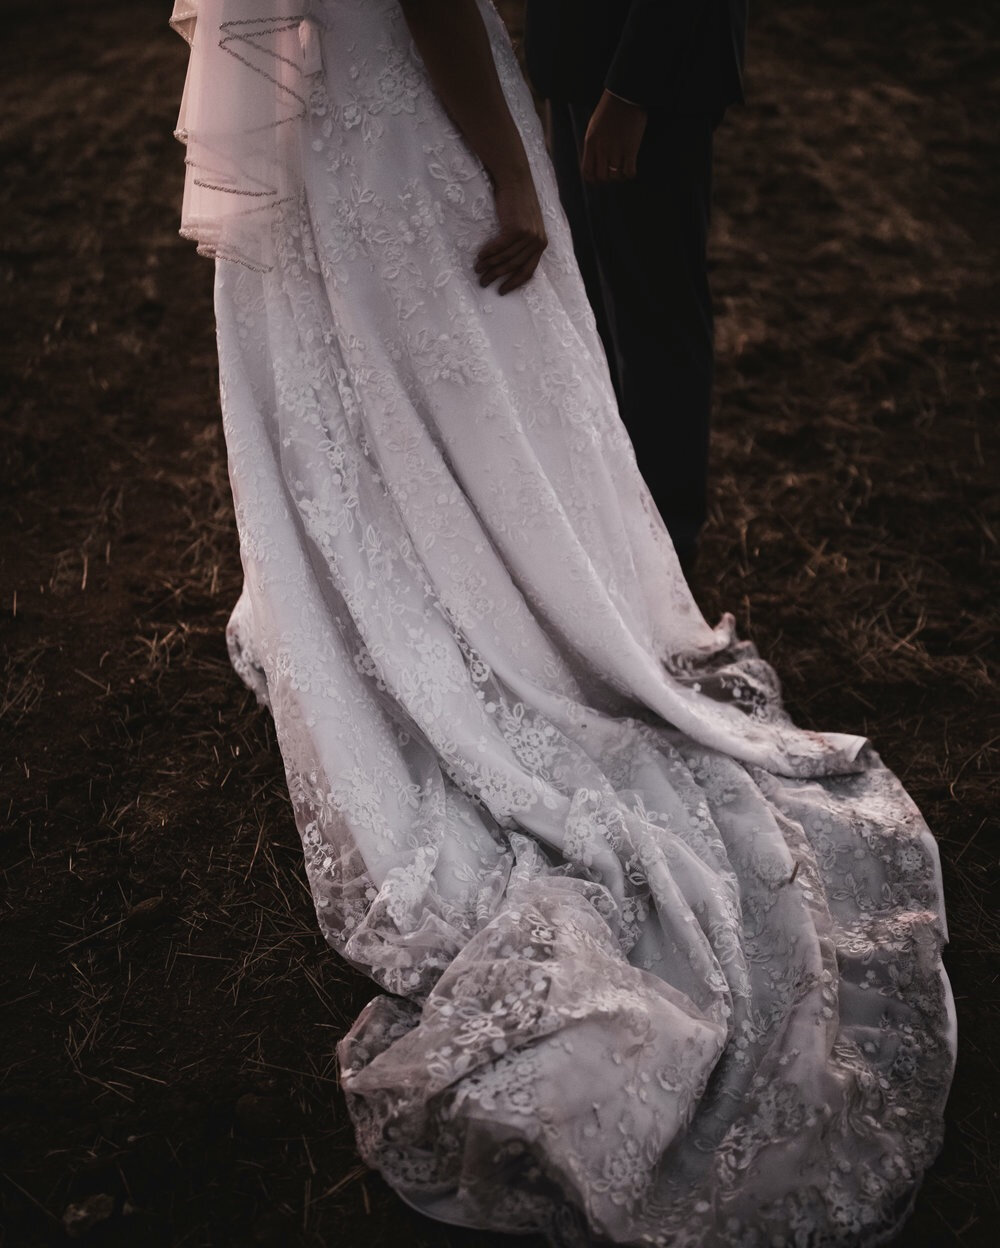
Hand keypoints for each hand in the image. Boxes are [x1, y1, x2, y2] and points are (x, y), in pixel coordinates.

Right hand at [474, 172, 547, 295]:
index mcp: (541, 243)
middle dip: (496, 276)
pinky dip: (488, 253)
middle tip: (483, 282)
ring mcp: (528, 235)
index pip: (528, 271)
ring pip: (505, 257)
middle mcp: (537, 241)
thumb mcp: (527, 224)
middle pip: (514, 266)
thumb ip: (523, 243)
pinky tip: (479, 257)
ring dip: (489, 265)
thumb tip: (509, 262)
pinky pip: (499, 247)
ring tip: (478, 270)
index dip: (514, 283)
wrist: (515, 179)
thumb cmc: (518, 201)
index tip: (501, 291)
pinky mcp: (517, 228)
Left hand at [581, 90, 647, 183]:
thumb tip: (595, 158)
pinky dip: (630, 174)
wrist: (624, 94)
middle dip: (607, 179)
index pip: (587, 171)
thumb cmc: (609, 108)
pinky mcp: (631, 148)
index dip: (593, 180)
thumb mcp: (594, 126)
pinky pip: (629, 172)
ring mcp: (616, 149)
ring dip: (619, 177)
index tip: (599, 180)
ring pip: (615, 176)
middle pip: (602, 177)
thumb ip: (593, 143)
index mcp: (590, 143)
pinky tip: (632, 169)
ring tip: (623, 171)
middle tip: (613, 174)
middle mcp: (602, 149)